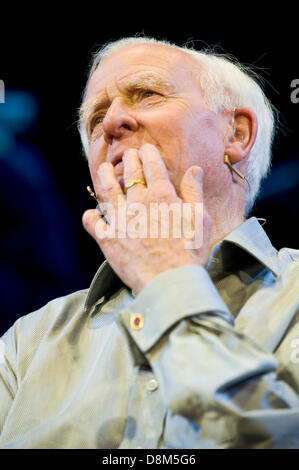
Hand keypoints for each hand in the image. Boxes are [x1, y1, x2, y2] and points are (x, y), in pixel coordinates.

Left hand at [83, 143, 212, 293]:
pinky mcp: (108, 238)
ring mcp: (120, 220)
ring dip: (105, 177)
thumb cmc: (190, 251)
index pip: (152, 165)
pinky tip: (91, 213)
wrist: (170, 281)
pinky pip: (94, 223)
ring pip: (107, 191)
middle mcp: (138, 202)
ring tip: (104, 169)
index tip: (145, 149)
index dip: (148, 154)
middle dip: (129, 160)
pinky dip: (91, 216)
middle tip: (128, 154)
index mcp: (162, 195)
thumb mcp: (200, 219)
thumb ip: (194, 192)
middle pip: (130, 174)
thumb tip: (194, 169)